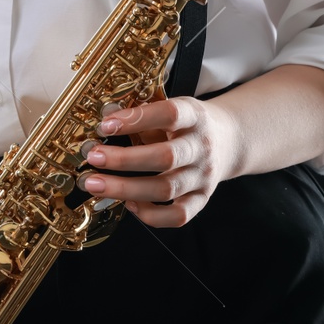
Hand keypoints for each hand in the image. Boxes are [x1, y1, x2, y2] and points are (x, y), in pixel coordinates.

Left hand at [76, 96, 241, 227]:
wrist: (229, 140)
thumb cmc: (188, 125)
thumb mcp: (173, 108)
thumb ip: (142, 114)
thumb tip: (105, 118)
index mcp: (195, 116)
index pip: (169, 114)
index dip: (137, 119)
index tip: (106, 125)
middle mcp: (202, 147)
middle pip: (165, 157)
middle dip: (124, 160)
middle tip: (94, 157)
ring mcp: (203, 176)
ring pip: (165, 189)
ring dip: (126, 189)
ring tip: (95, 184)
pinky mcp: (202, 199)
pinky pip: (177, 216)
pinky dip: (151, 215)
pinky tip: (130, 204)